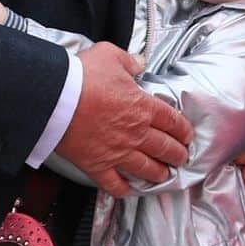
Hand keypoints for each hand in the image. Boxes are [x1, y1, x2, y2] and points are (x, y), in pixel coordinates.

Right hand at [55, 42, 193, 197]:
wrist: (57, 98)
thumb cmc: (83, 76)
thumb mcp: (109, 55)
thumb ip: (129, 60)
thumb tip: (139, 62)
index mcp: (142, 106)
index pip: (172, 121)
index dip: (183, 130)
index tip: (187, 135)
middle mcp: (136, 133)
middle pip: (165, 148)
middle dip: (177, 154)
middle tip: (182, 157)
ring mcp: (118, 152)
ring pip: (146, 169)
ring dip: (159, 173)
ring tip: (164, 175)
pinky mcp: (98, 166)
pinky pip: (115, 184)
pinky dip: (124, 190)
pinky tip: (128, 190)